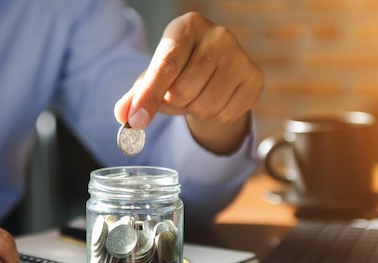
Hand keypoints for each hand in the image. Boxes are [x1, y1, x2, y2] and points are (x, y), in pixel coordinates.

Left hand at [114, 12, 263, 154]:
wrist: (215, 73)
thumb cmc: (179, 72)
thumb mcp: (154, 78)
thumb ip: (136, 96)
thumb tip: (123, 115)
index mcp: (187, 26)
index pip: (166, 65)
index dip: (149, 96)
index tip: (136, 120)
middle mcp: (218, 35)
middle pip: (184, 91)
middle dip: (173, 103)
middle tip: (176, 96)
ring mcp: (240, 55)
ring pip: (206, 106)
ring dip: (194, 111)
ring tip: (196, 96)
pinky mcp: (254, 77)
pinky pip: (226, 114)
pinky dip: (215, 116)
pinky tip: (215, 99)